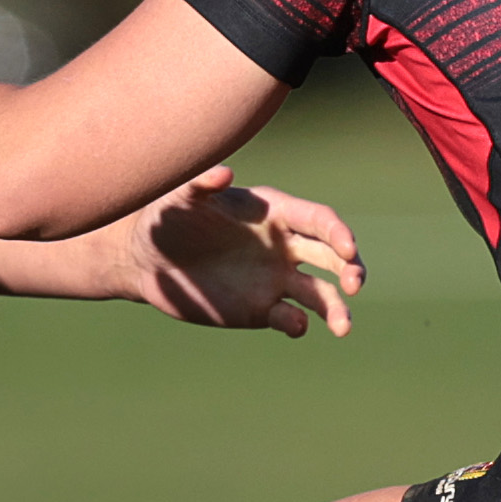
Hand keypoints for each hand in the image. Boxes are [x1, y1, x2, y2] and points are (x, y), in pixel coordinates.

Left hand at [101, 168, 363, 336]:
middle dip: (351, 269)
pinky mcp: (262, 310)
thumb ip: (201, 184)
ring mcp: (276, 280)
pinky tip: (295, 326)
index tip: (348, 248)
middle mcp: (285, 247)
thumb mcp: (178, 198)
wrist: (145, 261)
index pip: (320, 221)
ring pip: (321, 294)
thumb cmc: (165, 219)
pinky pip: (290, 318)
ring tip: (343, 327)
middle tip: (355, 284)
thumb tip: (225, 174)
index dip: (339, 233)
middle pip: (333, 258)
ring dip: (337, 309)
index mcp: (276, 214)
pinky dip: (298, 324)